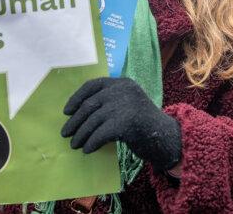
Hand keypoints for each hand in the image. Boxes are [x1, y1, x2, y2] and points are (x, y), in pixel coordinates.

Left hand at [61, 77, 180, 170]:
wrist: (167, 138)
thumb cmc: (143, 124)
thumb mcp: (127, 104)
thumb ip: (109, 101)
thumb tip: (76, 112)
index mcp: (122, 83)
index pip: (92, 85)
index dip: (76, 98)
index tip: (66, 111)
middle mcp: (123, 90)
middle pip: (89, 105)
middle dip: (75, 121)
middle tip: (66, 133)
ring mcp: (124, 105)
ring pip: (93, 121)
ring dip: (81, 134)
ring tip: (74, 144)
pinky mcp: (125, 122)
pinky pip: (100, 134)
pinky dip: (91, 142)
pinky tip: (87, 150)